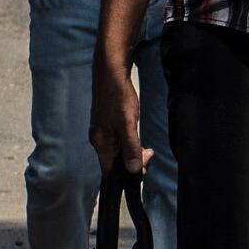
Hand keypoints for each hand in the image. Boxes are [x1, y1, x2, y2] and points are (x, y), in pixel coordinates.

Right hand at [90, 48, 148, 173]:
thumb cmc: (118, 96)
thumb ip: (130, 147)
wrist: (111, 72)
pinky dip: (130, 144)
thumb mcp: (127, 123)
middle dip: (132, 163)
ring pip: (118, 152)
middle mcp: (99, 140)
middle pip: (115, 163)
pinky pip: (119, 142)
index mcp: (100, 143)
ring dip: (133, 153)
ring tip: (147, 149)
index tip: (143, 170)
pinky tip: (138, 139)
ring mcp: (103, 132)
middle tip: (149, 153)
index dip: (125, 176)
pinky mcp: (108, 125)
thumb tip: (133, 171)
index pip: (110, 171)